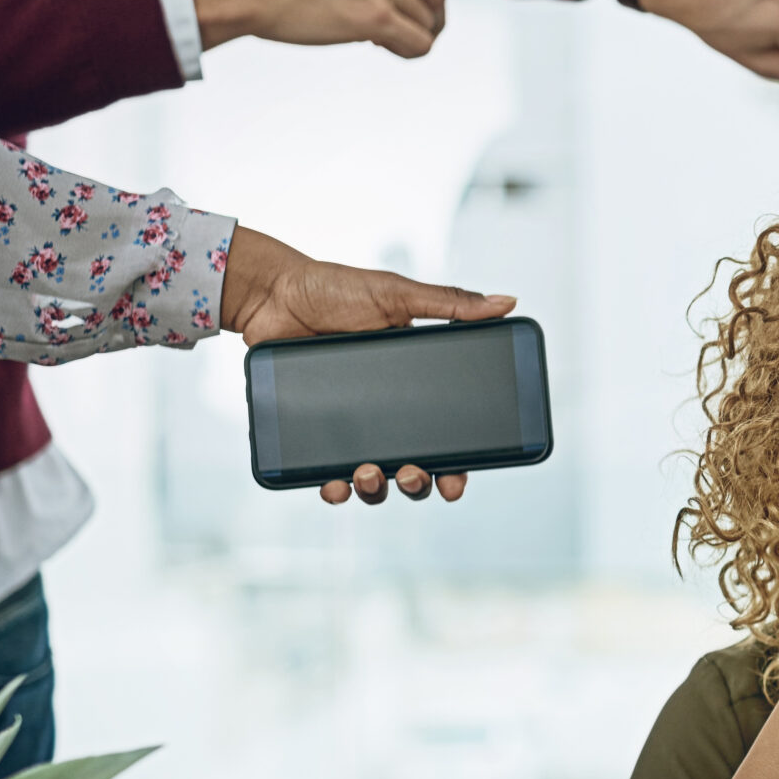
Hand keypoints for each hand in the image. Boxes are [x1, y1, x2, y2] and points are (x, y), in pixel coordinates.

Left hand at [217, 225, 515, 506]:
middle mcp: (385, 411)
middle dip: (418, 483)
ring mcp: (349, 423)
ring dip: (375, 489)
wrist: (272, 293)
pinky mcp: (313, 430)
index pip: (446, 434)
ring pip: (372, 477)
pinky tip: (333, 485)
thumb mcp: (397, 294)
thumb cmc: (334, 288)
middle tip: (411, 474)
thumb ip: (450, 304)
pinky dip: (332, 486)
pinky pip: (326, 471)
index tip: (456, 482)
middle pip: (413, 466)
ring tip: (368, 474)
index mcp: (415, 384)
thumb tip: (507, 302)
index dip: (456, 463)